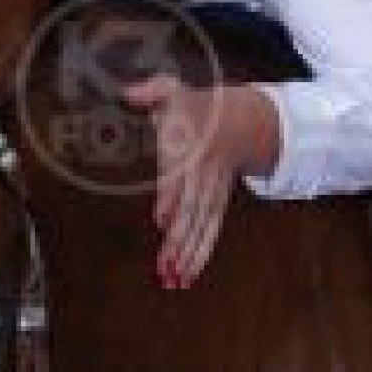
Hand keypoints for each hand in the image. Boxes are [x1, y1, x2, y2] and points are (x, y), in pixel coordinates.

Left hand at [122, 77, 279, 288]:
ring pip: (203, 227)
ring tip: (175, 280)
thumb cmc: (197, 108)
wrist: (242, 121)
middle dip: (180, 239)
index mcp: (191, 145)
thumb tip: (128, 94)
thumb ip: (151, 92)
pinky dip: (200, 255)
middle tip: (165, 266)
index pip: (180, 172)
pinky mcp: (217, 204)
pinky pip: (211, 231)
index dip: (171, 195)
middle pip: (192, 210)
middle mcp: (203, 173)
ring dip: (189, 255)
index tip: (162, 218)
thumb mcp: (174, 90)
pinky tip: (188, 276)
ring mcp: (212, 192)